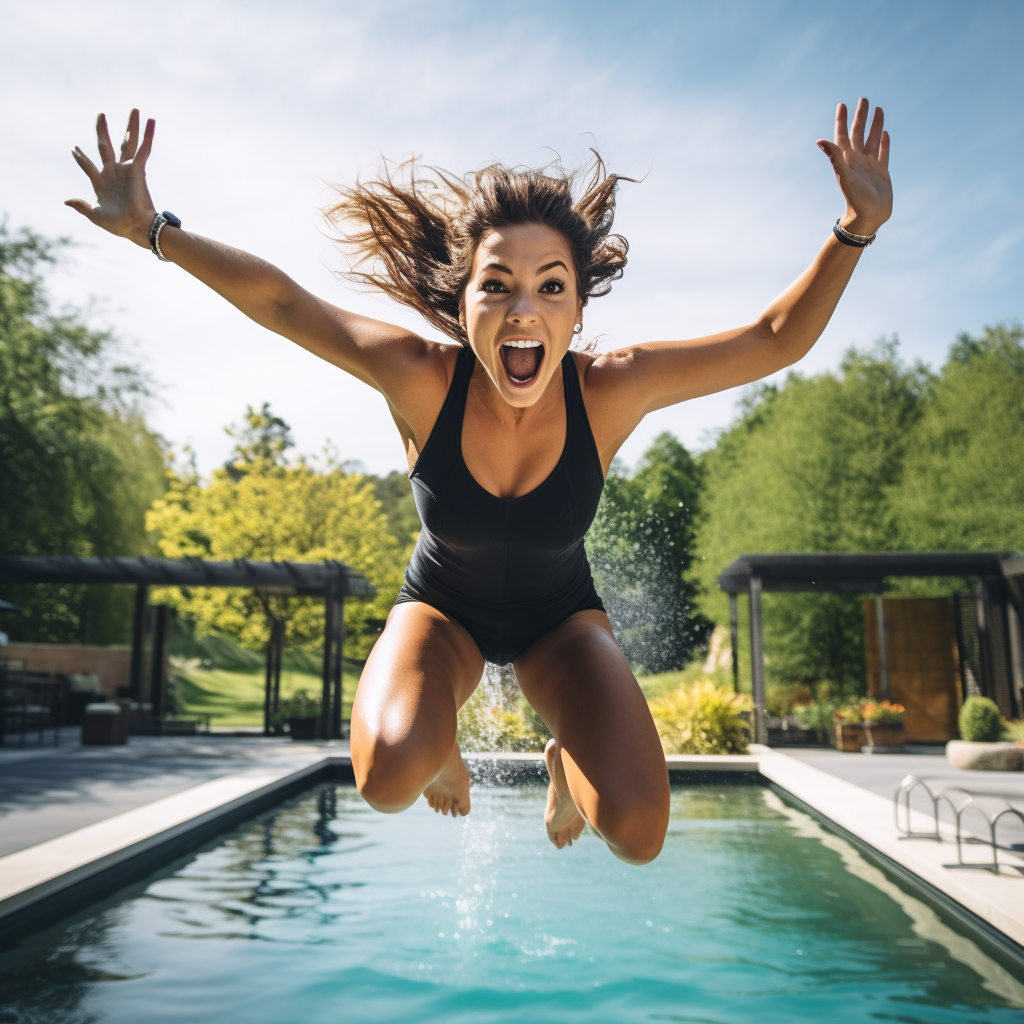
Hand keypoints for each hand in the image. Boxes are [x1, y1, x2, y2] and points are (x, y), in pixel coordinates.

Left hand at [66, 109, 157, 247]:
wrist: (136, 226)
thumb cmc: (117, 224)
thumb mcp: (95, 215)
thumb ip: (82, 206)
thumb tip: (66, 201)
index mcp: (102, 182)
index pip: (88, 165)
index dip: (81, 158)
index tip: (74, 149)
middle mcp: (114, 172)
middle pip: (107, 146)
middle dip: (103, 131)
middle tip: (101, 115)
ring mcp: (127, 169)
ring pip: (128, 142)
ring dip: (131, 126)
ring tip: (135, 109)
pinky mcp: (138, 169)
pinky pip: (144, 149)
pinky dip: (148, 135)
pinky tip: (151, 121)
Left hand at [817, 98, 891, 236]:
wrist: (869, 217)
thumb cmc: (855, 198)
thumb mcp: (845, 175)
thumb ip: (835, 157)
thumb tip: (820, 140)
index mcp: (846, 160)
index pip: (843, 135)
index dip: (841, 120)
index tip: (842, 105)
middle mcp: (857, 160)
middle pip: (858, 133)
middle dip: (860, 116)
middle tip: (863, 99)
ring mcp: (870, 165)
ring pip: (872, 139)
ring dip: (874, 125)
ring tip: (878, 108)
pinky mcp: (881, 172)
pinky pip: (883, 153)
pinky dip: (884, 142)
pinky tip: (885, 132)